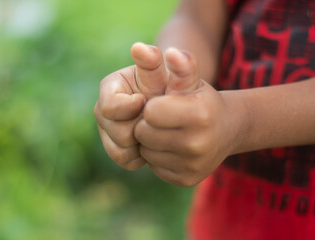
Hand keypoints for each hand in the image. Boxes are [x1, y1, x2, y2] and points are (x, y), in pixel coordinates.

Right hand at [94, 43, 167, 169]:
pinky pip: (124, 160)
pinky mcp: (115, 148)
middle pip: (115, 131)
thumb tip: (139, 47)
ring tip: (157, 131)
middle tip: (159, 120)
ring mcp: (107, 130)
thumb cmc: (172, 89)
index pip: (108, 106)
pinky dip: (141, 155)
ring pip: (118, 149)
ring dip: (142, 143)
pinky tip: (153, 143)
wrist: (177, 111)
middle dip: (140, 127)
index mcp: (111, 87)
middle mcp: (104, 109)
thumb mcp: (170, 75)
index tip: (146, 103)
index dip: (129, 109)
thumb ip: (157, 63)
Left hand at [134, 48, 247, 186]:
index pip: (150, 112)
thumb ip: (182, 65)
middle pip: (144, 134)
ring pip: (146, 152)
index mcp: (199, 115)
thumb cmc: (203, 100)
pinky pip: (155, 167)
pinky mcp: (186, 179)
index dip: (151, 106)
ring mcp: (193, 166)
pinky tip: (171, 147)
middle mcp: (198, 144)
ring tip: (166, 132)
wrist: (229, 130)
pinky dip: (158, 156)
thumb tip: (171, 52)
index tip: (160, 104)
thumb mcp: (194, 80)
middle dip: (147, 124)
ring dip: (150, 141)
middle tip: (161, 119)